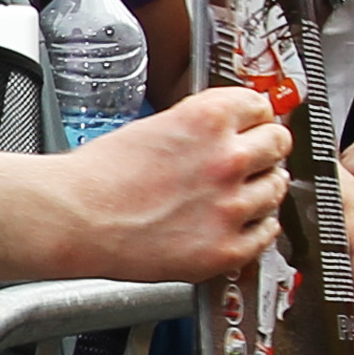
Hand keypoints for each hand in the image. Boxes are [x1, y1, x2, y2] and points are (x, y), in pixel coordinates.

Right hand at [50, 83, 286, 283]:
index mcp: (208, 120)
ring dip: (263, 187)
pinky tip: (243, 222)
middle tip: (255, 156)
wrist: (75, 219)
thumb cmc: (98, 177)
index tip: (253, 124)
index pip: (260, 106)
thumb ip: (197, 128)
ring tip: (243, 192)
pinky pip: (267, 234)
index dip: (255, 116)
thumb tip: (223, 133)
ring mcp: (231, 207)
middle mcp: (227, 160)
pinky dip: (259, 227)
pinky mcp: (225, 249)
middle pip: (278, 143)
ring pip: (277, 188)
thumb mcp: (153, 127)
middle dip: (266, 148)